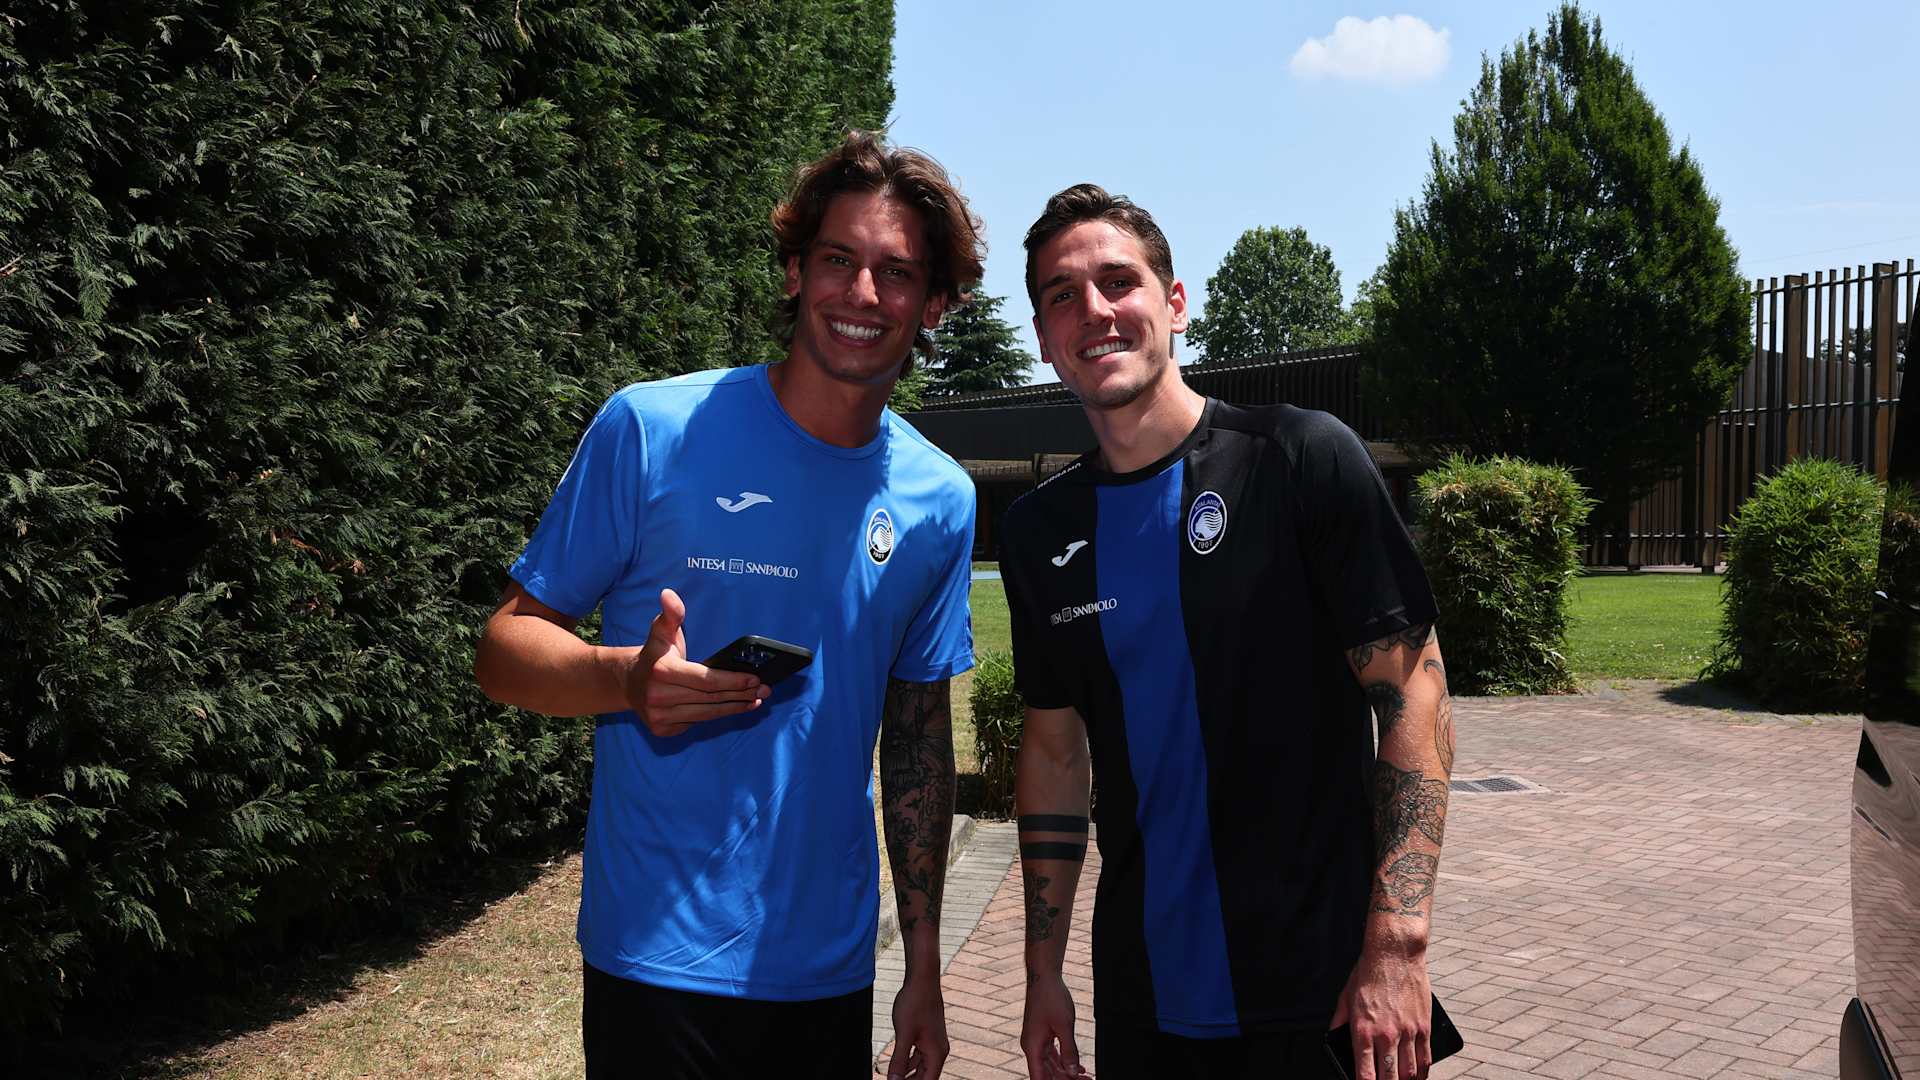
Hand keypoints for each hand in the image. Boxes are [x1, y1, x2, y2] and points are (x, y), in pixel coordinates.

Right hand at [624, 589, 763, 736]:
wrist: (627, 682)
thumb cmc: (653, 655)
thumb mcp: (661, 631)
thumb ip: (671, 614)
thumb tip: (669, 594)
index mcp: (662, 671)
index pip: (706, 680)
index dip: (733, 680)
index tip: (755, 679)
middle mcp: (658, 697)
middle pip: (710, 698)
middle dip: (740, 694)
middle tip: (764, 689)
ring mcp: (659, 716)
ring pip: (707, 714)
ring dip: (735, 707)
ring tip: (756, 700)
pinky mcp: (663, 729)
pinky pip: (697, 723)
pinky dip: (718, 715)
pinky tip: (735, 707)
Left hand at [887, 973, 948, 1078]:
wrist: (922, 979)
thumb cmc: (914, 1004)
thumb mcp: (904, 1035)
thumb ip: (899, 1060)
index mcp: (937, 1054)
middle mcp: (939, 1050)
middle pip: (925, 1077)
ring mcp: (934, 1042)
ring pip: (921, 1067)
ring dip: (908, 1075)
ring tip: (893, 1079)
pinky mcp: (927, 1035)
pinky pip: (919, 1056)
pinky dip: (909, 1063)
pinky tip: (898, 1066)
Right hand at [1020, 970, 1087, 1079]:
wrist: (1044, 977)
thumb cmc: (1051, 998)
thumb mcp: (1064, 1026)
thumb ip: (1069, 1051)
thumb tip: (1073, 1073)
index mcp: (1033, 1047)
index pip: (1039, 1078)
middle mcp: (1032, 1047)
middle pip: (1047, 1074)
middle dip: (1066, 1079)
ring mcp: (1037, 1041)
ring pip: (1052, 1065)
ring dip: (1068, 1072)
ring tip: (1086, 1077)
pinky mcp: (1043, 1035)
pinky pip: (1054, 1055)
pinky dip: (1066, 1062)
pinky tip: (1080, 1067)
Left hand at [1331, 945, 1432, 1079]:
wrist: (1394, 954)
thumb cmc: (1368, 973)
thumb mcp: (1345, 997)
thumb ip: (1339, 1021)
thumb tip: (1332, 1036)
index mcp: (1363, 1030)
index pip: (1365, 1073)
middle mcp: (1386, 1035)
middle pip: (1389, 1078)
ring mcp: (1408, 1032)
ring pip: (1410, 1073)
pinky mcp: (1424, 1027)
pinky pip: (1426, 1058)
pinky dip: (1422, 1072)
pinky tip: (1417, 1076)